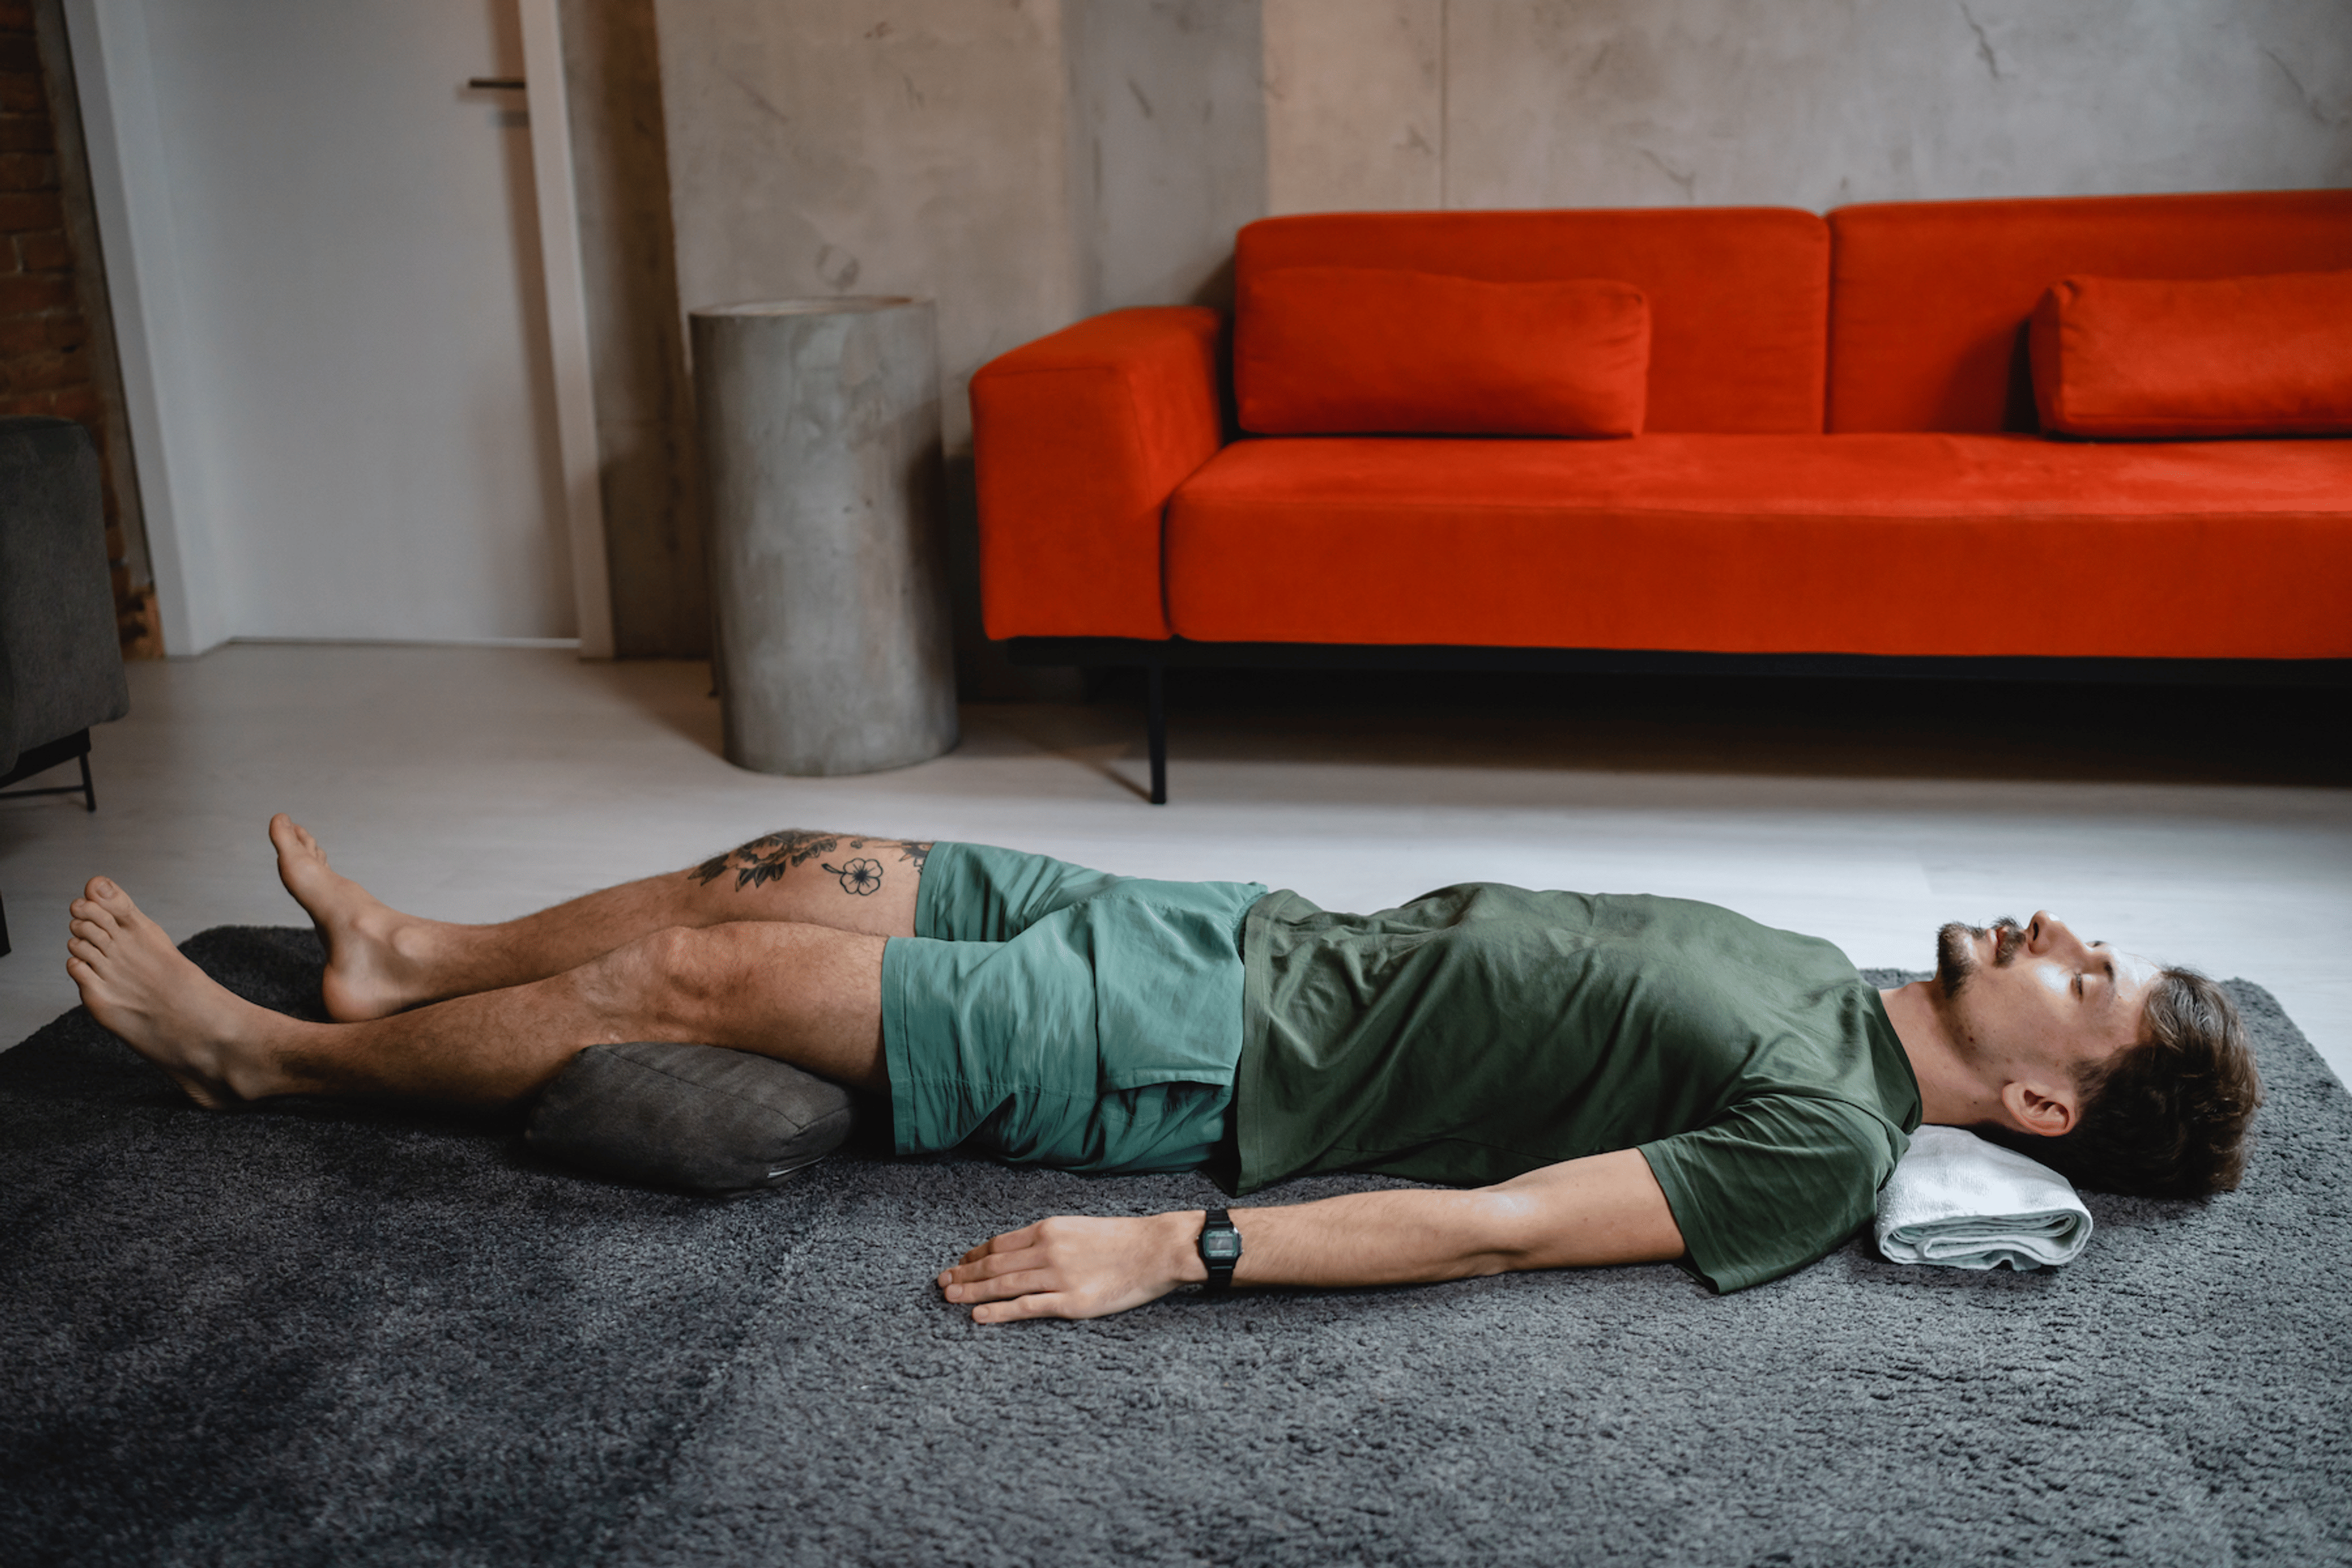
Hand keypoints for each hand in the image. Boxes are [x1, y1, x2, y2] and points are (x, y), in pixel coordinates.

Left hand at [938, 1211, 1204, 1322]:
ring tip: (949, 1299)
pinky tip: (978, 1315)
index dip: (974, 1255)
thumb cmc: (1122, 1240)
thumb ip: (1050, 1239)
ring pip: (1003, 1285)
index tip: (958, 1264)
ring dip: (971, 1292)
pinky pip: (1027, 1307)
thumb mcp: (1078, 1228)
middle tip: (941, 1284)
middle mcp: (1048, 1250)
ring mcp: (1058, 1277)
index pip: (999, 1244)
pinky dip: (998, 1311)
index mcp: (1049, 1229)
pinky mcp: (1071, 1302)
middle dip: (964, 1274)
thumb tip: (1020, 1251)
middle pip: (994, 1264)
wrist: (1156, 1250)